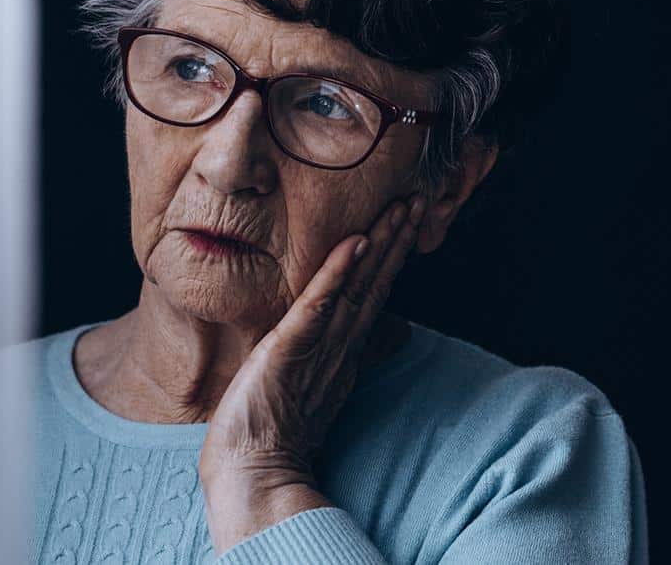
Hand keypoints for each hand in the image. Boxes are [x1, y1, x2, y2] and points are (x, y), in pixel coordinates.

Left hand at [198, 192, 426, 554]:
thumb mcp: (317, 384)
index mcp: (344, 349)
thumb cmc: (275, 431)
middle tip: (418, 198)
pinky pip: (319, 305)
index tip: (409, 216)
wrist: (252, 472)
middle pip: (376, 281)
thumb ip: (349, 353)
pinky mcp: (292, 348)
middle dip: (397, 238)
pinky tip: (354, 243)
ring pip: (357, 285)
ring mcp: (320, 346)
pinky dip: (337, 273)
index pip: (375, 291)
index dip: (393, 253)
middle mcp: (341, 344)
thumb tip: (393, 334)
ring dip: (380, 244)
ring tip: (399, 208)